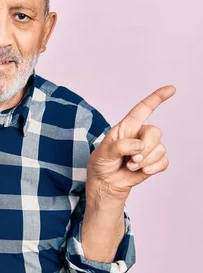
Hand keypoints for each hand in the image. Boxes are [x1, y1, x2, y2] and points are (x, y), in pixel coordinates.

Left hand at [86, 85, 175, 203]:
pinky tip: (142, 170)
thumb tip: (138, 146)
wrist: (105, 183)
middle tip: (132, 159)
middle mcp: (139, 135)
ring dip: (145, 160)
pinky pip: (164, 161)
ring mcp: (147, 149)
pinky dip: (153, 167)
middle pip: (155, 132)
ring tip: (130, 165)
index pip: (143, 109)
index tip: (171, 89)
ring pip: (160, 148)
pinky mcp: (153, 162)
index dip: (157, 98)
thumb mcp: (103, 153)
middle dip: (146, 146)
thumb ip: (119, 146)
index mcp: (126, 127)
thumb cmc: (101, 164)